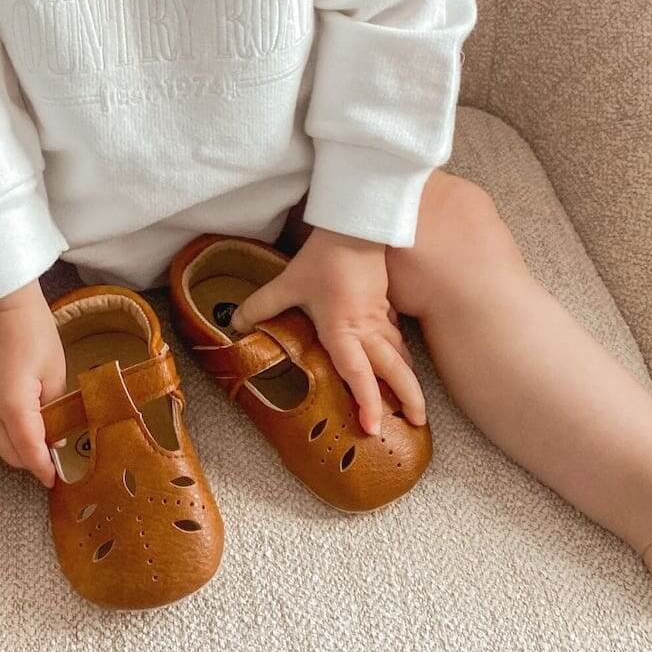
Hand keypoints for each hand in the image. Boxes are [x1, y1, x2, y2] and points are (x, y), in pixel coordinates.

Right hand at [0, 280, 65, 486]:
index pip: (28, 450)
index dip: (43, 468)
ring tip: (35, 447)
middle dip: (29, 461)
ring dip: (12, 449)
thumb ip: (53, 410)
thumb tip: (53, 437)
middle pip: (8, 452)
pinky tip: (14, 430)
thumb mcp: (54, 372)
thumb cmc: (32, 332)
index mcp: (12, 404)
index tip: (54, 479)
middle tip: (50, 462)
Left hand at [231, 227, 425, 435]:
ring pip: (400, 356)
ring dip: (409, 381)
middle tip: (417, 423)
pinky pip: (397, 339)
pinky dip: (402, 358)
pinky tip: (402, 367)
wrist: (356, 225)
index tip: (373, 426)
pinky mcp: (385, 307)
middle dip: (408, 398)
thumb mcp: (287, 283)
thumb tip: (235, 324)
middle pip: (395, 370)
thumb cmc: (324, 256)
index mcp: (343, 329)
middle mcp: (367, 329)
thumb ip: (260, 307)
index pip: (359, 373)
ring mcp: (380, 318)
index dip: (368, 401)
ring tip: (415, 406)